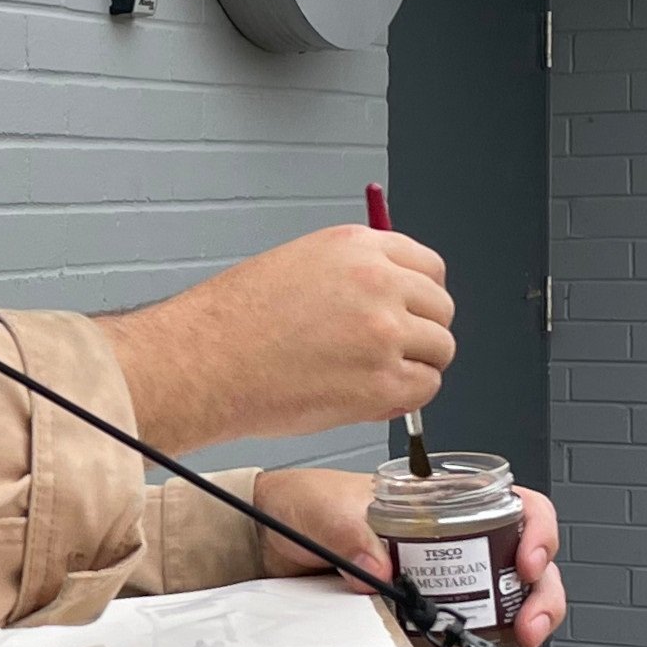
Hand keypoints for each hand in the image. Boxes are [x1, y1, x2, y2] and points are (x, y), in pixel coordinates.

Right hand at [99, 227, 454, 453]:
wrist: (205, 363)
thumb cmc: (232, 322)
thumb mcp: (297, 266)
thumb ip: (352, 275)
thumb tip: (390, 301)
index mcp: (357, 248)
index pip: (429, 266)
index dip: (421, 295)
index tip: (410, 312)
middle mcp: (378, 283)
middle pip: (441, 308)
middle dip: (421, 332)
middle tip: (389, 352)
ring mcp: (385, 332)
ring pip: (439, 351)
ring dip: (415, 367)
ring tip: (372, 377)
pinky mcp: (382, 382)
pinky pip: (424, 389)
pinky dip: (405, 398)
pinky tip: (370, 397)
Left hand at [253, 467, 566, 646]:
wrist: (263, 546)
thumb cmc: (302, 508)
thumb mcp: (325, 507)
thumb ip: (350, 531)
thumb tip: (380, 569)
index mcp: (444, 504)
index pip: (517, 507)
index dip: (537, 531)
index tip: (528, 561)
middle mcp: (454, 544)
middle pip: (526, 567)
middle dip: (542, 596)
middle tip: (529, 624)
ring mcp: (443, 586)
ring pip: (508, 608)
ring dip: (523, 633)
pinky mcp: (422, 623)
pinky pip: (467, 642)